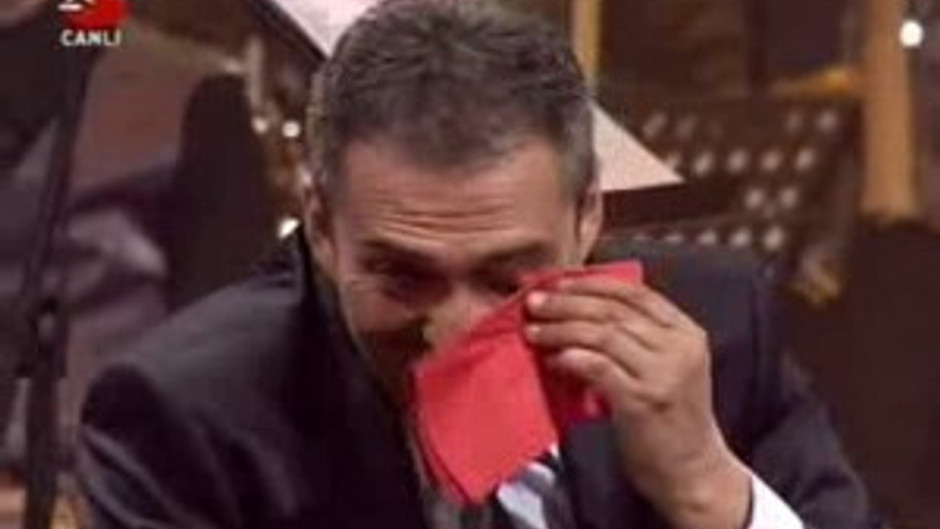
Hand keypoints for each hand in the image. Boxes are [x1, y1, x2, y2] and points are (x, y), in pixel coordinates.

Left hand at [525, 278, 750, 528]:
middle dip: (567, 302)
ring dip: (561, 329)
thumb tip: (578, 308)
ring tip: (533, 330)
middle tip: (534, 302)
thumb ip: (637, 337)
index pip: (634, 292)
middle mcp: (679, 347)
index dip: (591, 284)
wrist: (693, 471)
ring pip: (602, 334)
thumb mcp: (665, 367)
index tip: (557, 283)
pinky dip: (570, 358)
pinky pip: (597, 367)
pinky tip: (552, 360)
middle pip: (613, 310)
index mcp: (687, 332)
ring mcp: (663, 374)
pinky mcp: (642, 401)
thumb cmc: (670, 418)